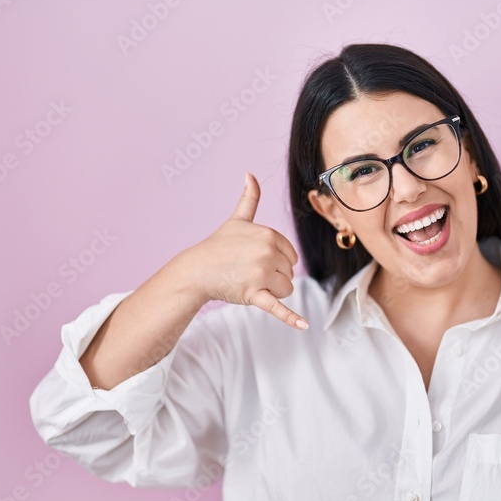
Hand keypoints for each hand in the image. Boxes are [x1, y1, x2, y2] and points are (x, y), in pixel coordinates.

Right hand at [186, 172, 308, 329]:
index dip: (277, 262)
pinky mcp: (253, 294)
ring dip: (271, 292)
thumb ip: (249, 198)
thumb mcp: (237, 220)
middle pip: (289, 274)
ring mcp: (260, 274)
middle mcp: (267, 252)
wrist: (197, 269)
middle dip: (273, 277)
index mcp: (270, 235)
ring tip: (249, 283)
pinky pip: (277, 307)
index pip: (292, 257)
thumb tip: (250, 174)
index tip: (256, 259)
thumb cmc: (219, 245)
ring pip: (286, 290)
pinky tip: (304, 326)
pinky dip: (291, 318)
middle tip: (249, 272)